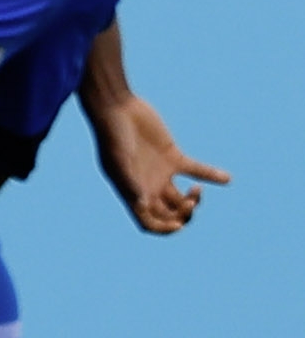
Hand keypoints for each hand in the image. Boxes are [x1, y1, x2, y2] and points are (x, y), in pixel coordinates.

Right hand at [89, 91, 228, 235]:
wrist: (116, 108)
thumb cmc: (112, 135)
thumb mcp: (118, 160)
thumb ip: (130, 182)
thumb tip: (142, 204)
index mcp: (132, 193)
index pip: (149, 223)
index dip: (164, 229)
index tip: (178, 223)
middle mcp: (147, 186)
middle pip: (170, 214)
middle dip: (183, 214)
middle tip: (189, 201)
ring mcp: (161, 172)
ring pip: (182, 198)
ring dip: (195, 200)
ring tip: (197, 189)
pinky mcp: (172, 156)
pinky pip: (196, 170)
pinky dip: (211, 175)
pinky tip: (226, 179)